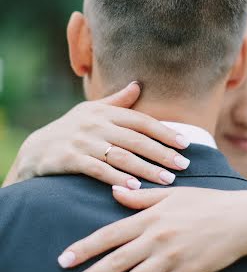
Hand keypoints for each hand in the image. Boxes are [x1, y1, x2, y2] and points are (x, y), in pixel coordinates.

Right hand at [8, 82, 190, 186]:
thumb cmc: (71, 129)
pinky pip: (98, 169)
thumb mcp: (92, 111)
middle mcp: (96, 125)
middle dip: (162, 153)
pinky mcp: (70, 159)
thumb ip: (117, 102)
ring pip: (121, 156)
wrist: (36, 149)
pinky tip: (134, 187)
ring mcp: (83, 142)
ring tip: (166, 180)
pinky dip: (117, 178)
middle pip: (136, 140)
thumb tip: (137, 84)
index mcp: (105, 112)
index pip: (141, 121)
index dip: (164, 132)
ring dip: (146, 169)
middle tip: (184, 166)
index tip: (185, 144)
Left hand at [58, 187, 246, 271]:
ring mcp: (172, 257)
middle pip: (116, 261)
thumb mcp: (172, 194)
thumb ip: (141, 197)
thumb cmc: (206, 202)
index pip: (110, 235)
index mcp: (150, 217)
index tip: (64, 261)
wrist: (240, 218)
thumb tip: (114, 192)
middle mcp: (156, 238)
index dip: (85, 248)